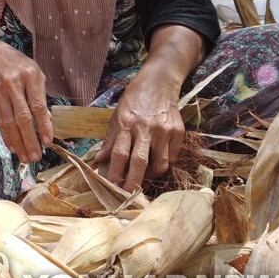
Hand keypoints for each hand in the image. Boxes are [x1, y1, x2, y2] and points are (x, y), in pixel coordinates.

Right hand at [0, 38, 52, 162]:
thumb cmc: (19, 65)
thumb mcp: (35, 74)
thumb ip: (41, 96)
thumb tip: (48, 122)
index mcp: (30, 76)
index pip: (37, 105)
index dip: (43, 125)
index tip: (48, 141)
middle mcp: (13, 84)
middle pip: (22, 117)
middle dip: (30, 139)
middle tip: (36, 156)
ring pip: (9, 122)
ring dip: (18, 142)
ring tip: (26, 157)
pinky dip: (6, 136)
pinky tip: (13, 147)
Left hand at [94, 73, 184, 191]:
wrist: (159, 82)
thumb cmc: (134, 100)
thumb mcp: (116, 116)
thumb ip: (110, 140)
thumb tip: (100, 160)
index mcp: (127, 124)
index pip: (120, 153)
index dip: (116, 172)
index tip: (112, 186)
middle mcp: (146, 128)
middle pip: (140, 161)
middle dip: (133, 182)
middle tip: (129, 195)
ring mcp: (164, 130)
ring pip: (160, 163)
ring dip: (151, 175)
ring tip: (144, 177)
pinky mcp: (178, 131)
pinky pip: (172, 156)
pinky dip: (164, 163)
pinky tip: (157, 162)